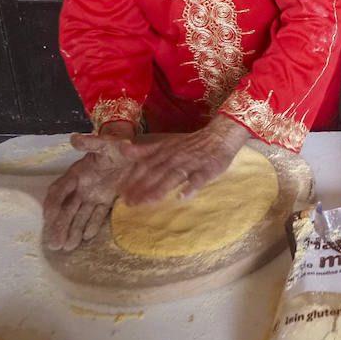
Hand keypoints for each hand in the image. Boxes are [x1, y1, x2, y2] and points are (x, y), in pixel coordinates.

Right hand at [44, 122, 134, 251]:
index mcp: (76, 173)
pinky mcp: (106, 199)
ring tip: (67, 247)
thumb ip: (90, 142)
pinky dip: (92, 225)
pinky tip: (86, 238)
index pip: (59, 191)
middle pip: (66, 209)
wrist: (131, 149)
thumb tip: (74, 138)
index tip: (47, 217)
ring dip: (72, 231)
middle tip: (54, 244)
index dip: (52, 204)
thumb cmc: (115, 145)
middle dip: (59, 226)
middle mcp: (81, 187)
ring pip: (79, 215)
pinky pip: (97, 215)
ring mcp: (93, 194)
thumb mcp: (104, 143)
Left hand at [115, 115, 250, 205]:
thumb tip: (123, 149)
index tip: (120, 192)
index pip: (145, 165)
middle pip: (156, 173)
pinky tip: (182, 197)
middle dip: (141, 188)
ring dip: (160, 189)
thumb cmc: (192, 144)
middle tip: (129, 203)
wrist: (219, 136)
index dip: (132, 178)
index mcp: (165, 151)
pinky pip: (198, 179)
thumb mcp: (166, 144)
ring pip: (173, 176)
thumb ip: (145, 150)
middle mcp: (175, 157)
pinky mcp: (207, 169)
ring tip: (148, 202)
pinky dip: (190, 187)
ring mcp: (191, 163)